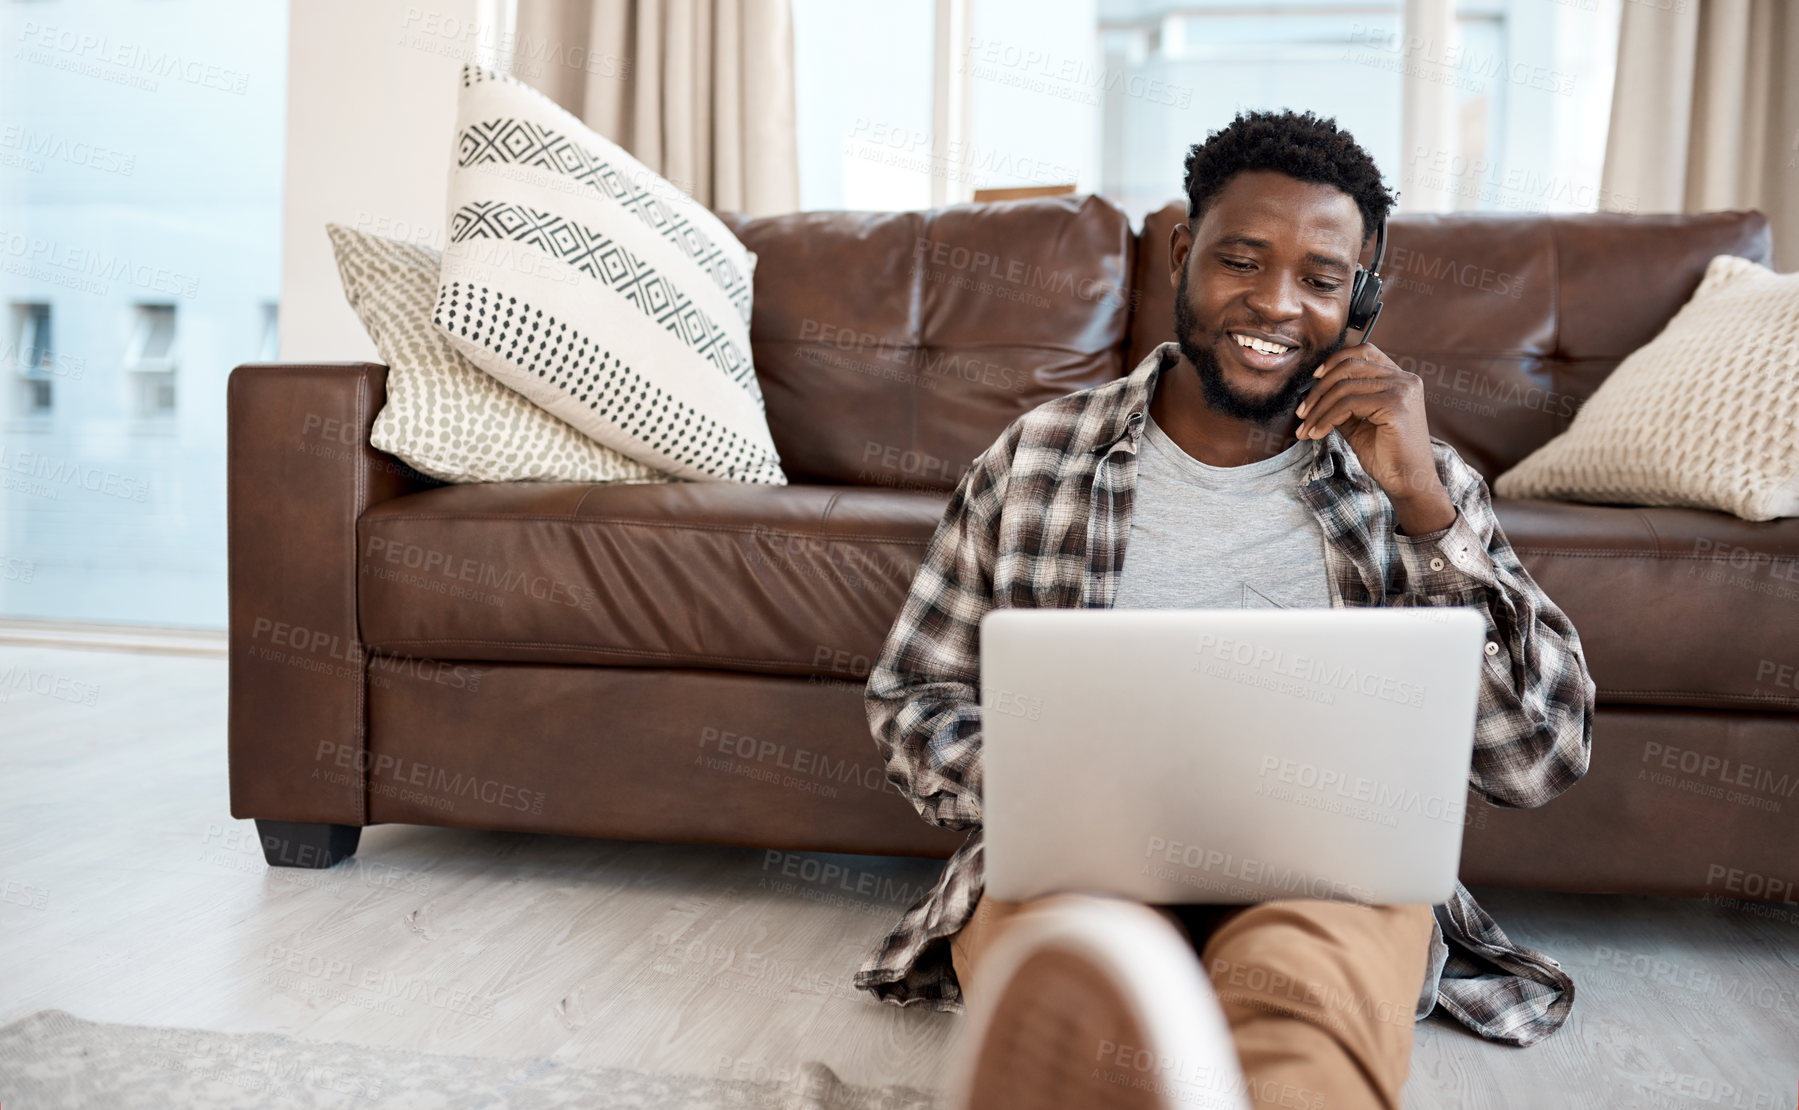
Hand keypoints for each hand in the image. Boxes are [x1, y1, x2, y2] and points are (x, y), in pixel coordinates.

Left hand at [1293, 343, 1455, 533]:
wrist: (1407, 482)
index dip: (1334, 360)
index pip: (1363, 351)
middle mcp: (1405, 379)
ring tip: (1306, 428)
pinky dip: (1326, 418)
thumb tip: (1314, 392)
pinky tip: (1317, 433)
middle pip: (1349, 367)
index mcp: (1400, 378)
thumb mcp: (1359, 422)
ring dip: (1318, 408)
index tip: (1313, 378)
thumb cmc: (1386, 455)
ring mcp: (1402, 390)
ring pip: (1344, 387)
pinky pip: (1348, 405)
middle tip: (1301, 412)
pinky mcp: (1396, 406)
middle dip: (1318, 389)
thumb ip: (1343, 403)